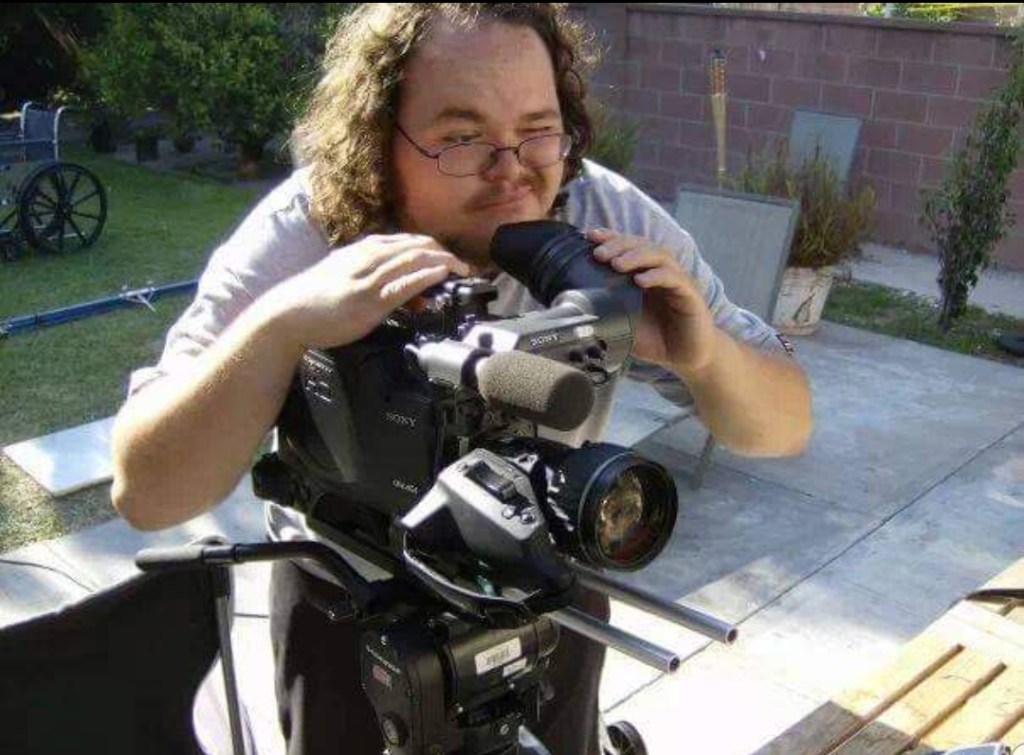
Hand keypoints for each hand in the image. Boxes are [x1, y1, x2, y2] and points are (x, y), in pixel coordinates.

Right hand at [270, 233, 470, 349]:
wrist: (288, 314)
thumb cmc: (316, 299)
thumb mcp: (348, 278)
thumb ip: (377, 281)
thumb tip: (412, 294)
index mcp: (364, 250)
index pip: (408, 241)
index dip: (435, 247)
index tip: (452, 259)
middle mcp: (369, 257)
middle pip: (417, 246)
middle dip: (445, 253)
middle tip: (466, 267)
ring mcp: (369, 277)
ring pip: (414, 259)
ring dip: (443, 261)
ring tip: (463, 268)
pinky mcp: (369, 300)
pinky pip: (403, 283)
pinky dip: (426, 276)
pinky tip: (441, 273)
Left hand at [588, 228, 717, 375]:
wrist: (686, 357)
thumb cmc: (656, 339)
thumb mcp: (624, 325)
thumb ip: (605, 314)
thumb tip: (575, 312)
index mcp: (643, 274)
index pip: (627, 247)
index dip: (611, 238)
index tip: (590, 236)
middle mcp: (660, 271)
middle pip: (642, 244)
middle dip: (619, 244)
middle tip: (599, 253)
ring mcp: (677, 280)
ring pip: (659, 255)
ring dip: (636, 256)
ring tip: (617, 264)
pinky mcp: (690, 294)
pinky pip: (675, 278)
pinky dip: (657, 276)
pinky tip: (641, 280)